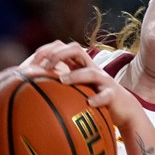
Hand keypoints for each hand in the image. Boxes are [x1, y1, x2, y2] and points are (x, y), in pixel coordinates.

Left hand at [25, 41, 139, 127]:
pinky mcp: (113, 94)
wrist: (123, 108)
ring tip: (63, 81)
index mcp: (79, 65)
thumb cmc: (94, 98)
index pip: (61, 47)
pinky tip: (88, 103)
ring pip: (90, 71)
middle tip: (46, 67)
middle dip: (59, 55)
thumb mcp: (75, 88)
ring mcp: (103, 80)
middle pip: (76, 49)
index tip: (32, 64)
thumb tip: (31, 89)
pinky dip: (97, 98)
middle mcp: (91, 68)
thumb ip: (57, 84)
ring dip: (75, 75)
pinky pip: (106, 94)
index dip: (46, 50)